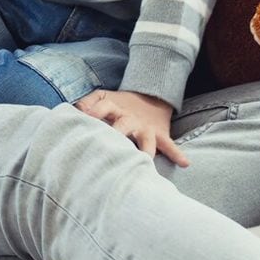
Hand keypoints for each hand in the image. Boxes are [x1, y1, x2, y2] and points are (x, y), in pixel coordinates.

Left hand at [75, 89, 189, 165]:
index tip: (86, 123)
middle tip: (113, 144)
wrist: (150, 96)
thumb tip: (74, 112)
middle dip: (118, 133)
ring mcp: (145, 128)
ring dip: (146, 149)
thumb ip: (87, 103)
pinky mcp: (159, 135)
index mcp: (113, 107)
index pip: (102, 108)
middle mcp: (129, 118)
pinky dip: (177, 153)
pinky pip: (169, 145)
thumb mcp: (102, 97)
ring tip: (146, 161)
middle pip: (123, 125)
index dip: (94, 114)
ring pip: (146, 139)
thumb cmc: (117, 104)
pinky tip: (185, 163)